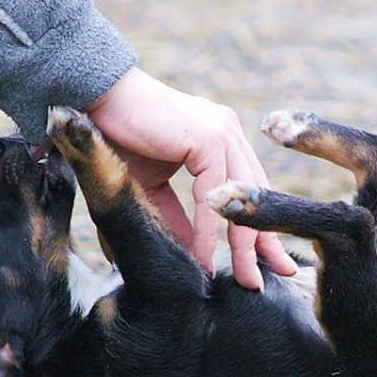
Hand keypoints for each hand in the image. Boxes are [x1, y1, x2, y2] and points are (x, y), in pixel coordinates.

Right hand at [83, 67, 296, 289]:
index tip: (273, 261)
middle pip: (257, 195)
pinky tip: (203, 256)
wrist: (92, 99)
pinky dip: (208, 228)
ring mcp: (222, 132)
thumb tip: (197, 257)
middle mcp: (229, 133)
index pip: (251, 189)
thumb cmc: (117, 139)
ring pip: (242, 196)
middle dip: (269, 238)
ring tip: (246, 278)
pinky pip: (214, 192)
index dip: (262, 226)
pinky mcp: (207, 137)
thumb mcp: (156, 188)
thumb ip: (180, 218)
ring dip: (244, 242)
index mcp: (222, 140)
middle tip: (284, 272)